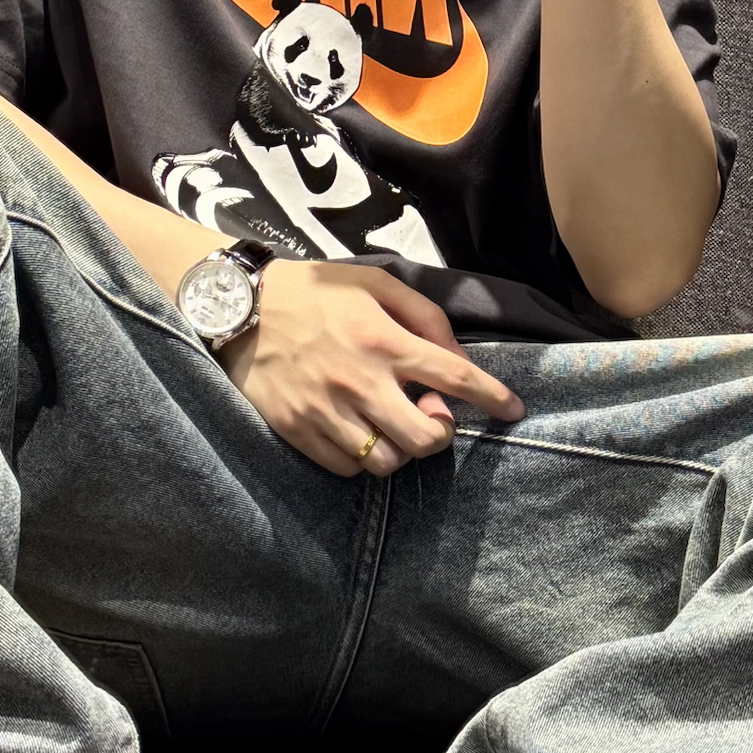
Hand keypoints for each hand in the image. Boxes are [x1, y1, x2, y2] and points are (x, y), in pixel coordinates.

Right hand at [219, 261, 524, 477]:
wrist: (239, 308)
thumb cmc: (314, 293)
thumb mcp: (375, 285)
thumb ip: (424, 316)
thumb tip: (455, 355)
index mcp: (383, 340)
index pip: (456, 377)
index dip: (493, 398)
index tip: (513, 410)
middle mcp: (360, 381)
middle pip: (425, 439)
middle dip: (440, 434)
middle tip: (430, 416)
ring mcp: (327, 411)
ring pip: (387, 461)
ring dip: (400, 449)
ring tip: (391, 425)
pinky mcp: (298, 431)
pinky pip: (347, 467)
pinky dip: (362, 457)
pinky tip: (358, 432)